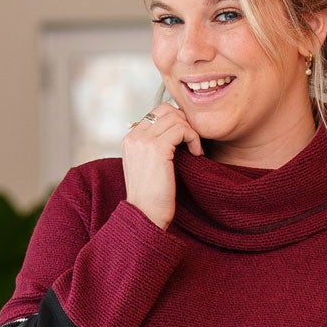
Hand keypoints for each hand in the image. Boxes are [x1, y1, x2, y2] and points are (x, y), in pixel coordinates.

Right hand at [122, 97, 201, 229]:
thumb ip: (154, 147)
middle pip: (166, 110)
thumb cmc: (152, 198)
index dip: (176, 122)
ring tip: (195, 150)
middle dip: (185, 123)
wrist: (145, 216)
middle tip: (192, 142)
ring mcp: (143, 141)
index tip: (185, 140)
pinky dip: (194, 139)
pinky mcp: (157, 148)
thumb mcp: (148, 167)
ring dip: (191, 132)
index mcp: (130, 139)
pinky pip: (182, 129)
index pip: (156, 113)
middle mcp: (134, 136)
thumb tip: (176, 131)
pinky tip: (196, 154)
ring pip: (176, 118)